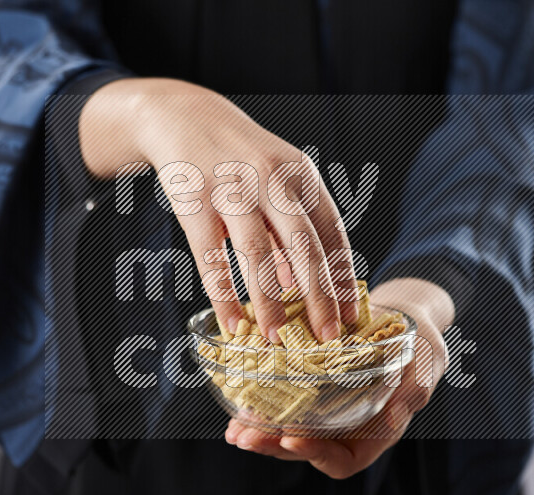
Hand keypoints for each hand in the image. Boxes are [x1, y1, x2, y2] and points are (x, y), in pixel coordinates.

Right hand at [79, 78, 358, 341]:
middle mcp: (272, 179)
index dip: (343, 276)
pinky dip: (223, 295)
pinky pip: (212, 258)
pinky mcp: (195, 202)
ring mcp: (232, 189)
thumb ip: (286, 229)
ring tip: (278, 339)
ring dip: (270, 301)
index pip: (332, 232)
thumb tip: (296, 284)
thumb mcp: (274, 180)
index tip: (351, 315)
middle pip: (304, 245)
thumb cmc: (238, 157)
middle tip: (328, 338)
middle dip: (320, 295)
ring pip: (257, 254)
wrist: (183, 116)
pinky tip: (233, 323)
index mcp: (300, 174)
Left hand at [225, 277, 453, 478]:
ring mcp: (324, 408)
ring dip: (258, 429)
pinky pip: (281, 399)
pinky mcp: (307, 384)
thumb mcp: (427, 364)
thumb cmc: (421, 345)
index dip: (316, 455)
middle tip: (245, 437)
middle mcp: (343, 426)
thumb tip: (395, 416)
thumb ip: (414, 391)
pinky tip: (237, 392)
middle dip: (272, 445)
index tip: (292, 439)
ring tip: (234, 427)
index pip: (342, 461)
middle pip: (304, 449)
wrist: (402, 316)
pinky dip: (259, 399)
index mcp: (372, 432)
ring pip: (286, 428)